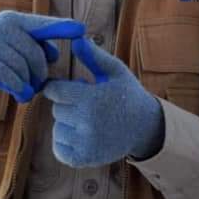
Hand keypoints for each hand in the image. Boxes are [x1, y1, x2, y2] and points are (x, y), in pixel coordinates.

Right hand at [0, 10, 85, 102]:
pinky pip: (9, 77)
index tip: (82, 30)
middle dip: (40, 73)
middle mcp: (2, 25)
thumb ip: (35, 46)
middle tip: (38, 85)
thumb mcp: (15, 47)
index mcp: (14, 20)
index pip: (43, 24)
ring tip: (27, 91)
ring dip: (28, 84)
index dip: (62, 27)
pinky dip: (18, 88)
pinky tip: (21, 95)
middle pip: (35, 53)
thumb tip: (54, 54)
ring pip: (22, 67)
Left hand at [42, 37, 164, 167]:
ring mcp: (85, 144)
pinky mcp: (84, 159)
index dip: (56, 86)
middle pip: (56, 109)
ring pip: (57, 129)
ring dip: (65, 123)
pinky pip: (59, 149)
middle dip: (65, 103)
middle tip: (82, 102)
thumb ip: (94, 56)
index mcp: (92, 99)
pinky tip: (79, 133)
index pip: (54, 91)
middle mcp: (87, 123)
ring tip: (84, 118)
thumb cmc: (127, 94)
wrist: (145, 127)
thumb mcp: (115, 71)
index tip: (64, 86)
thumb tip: (76, 39)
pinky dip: (64, 142)